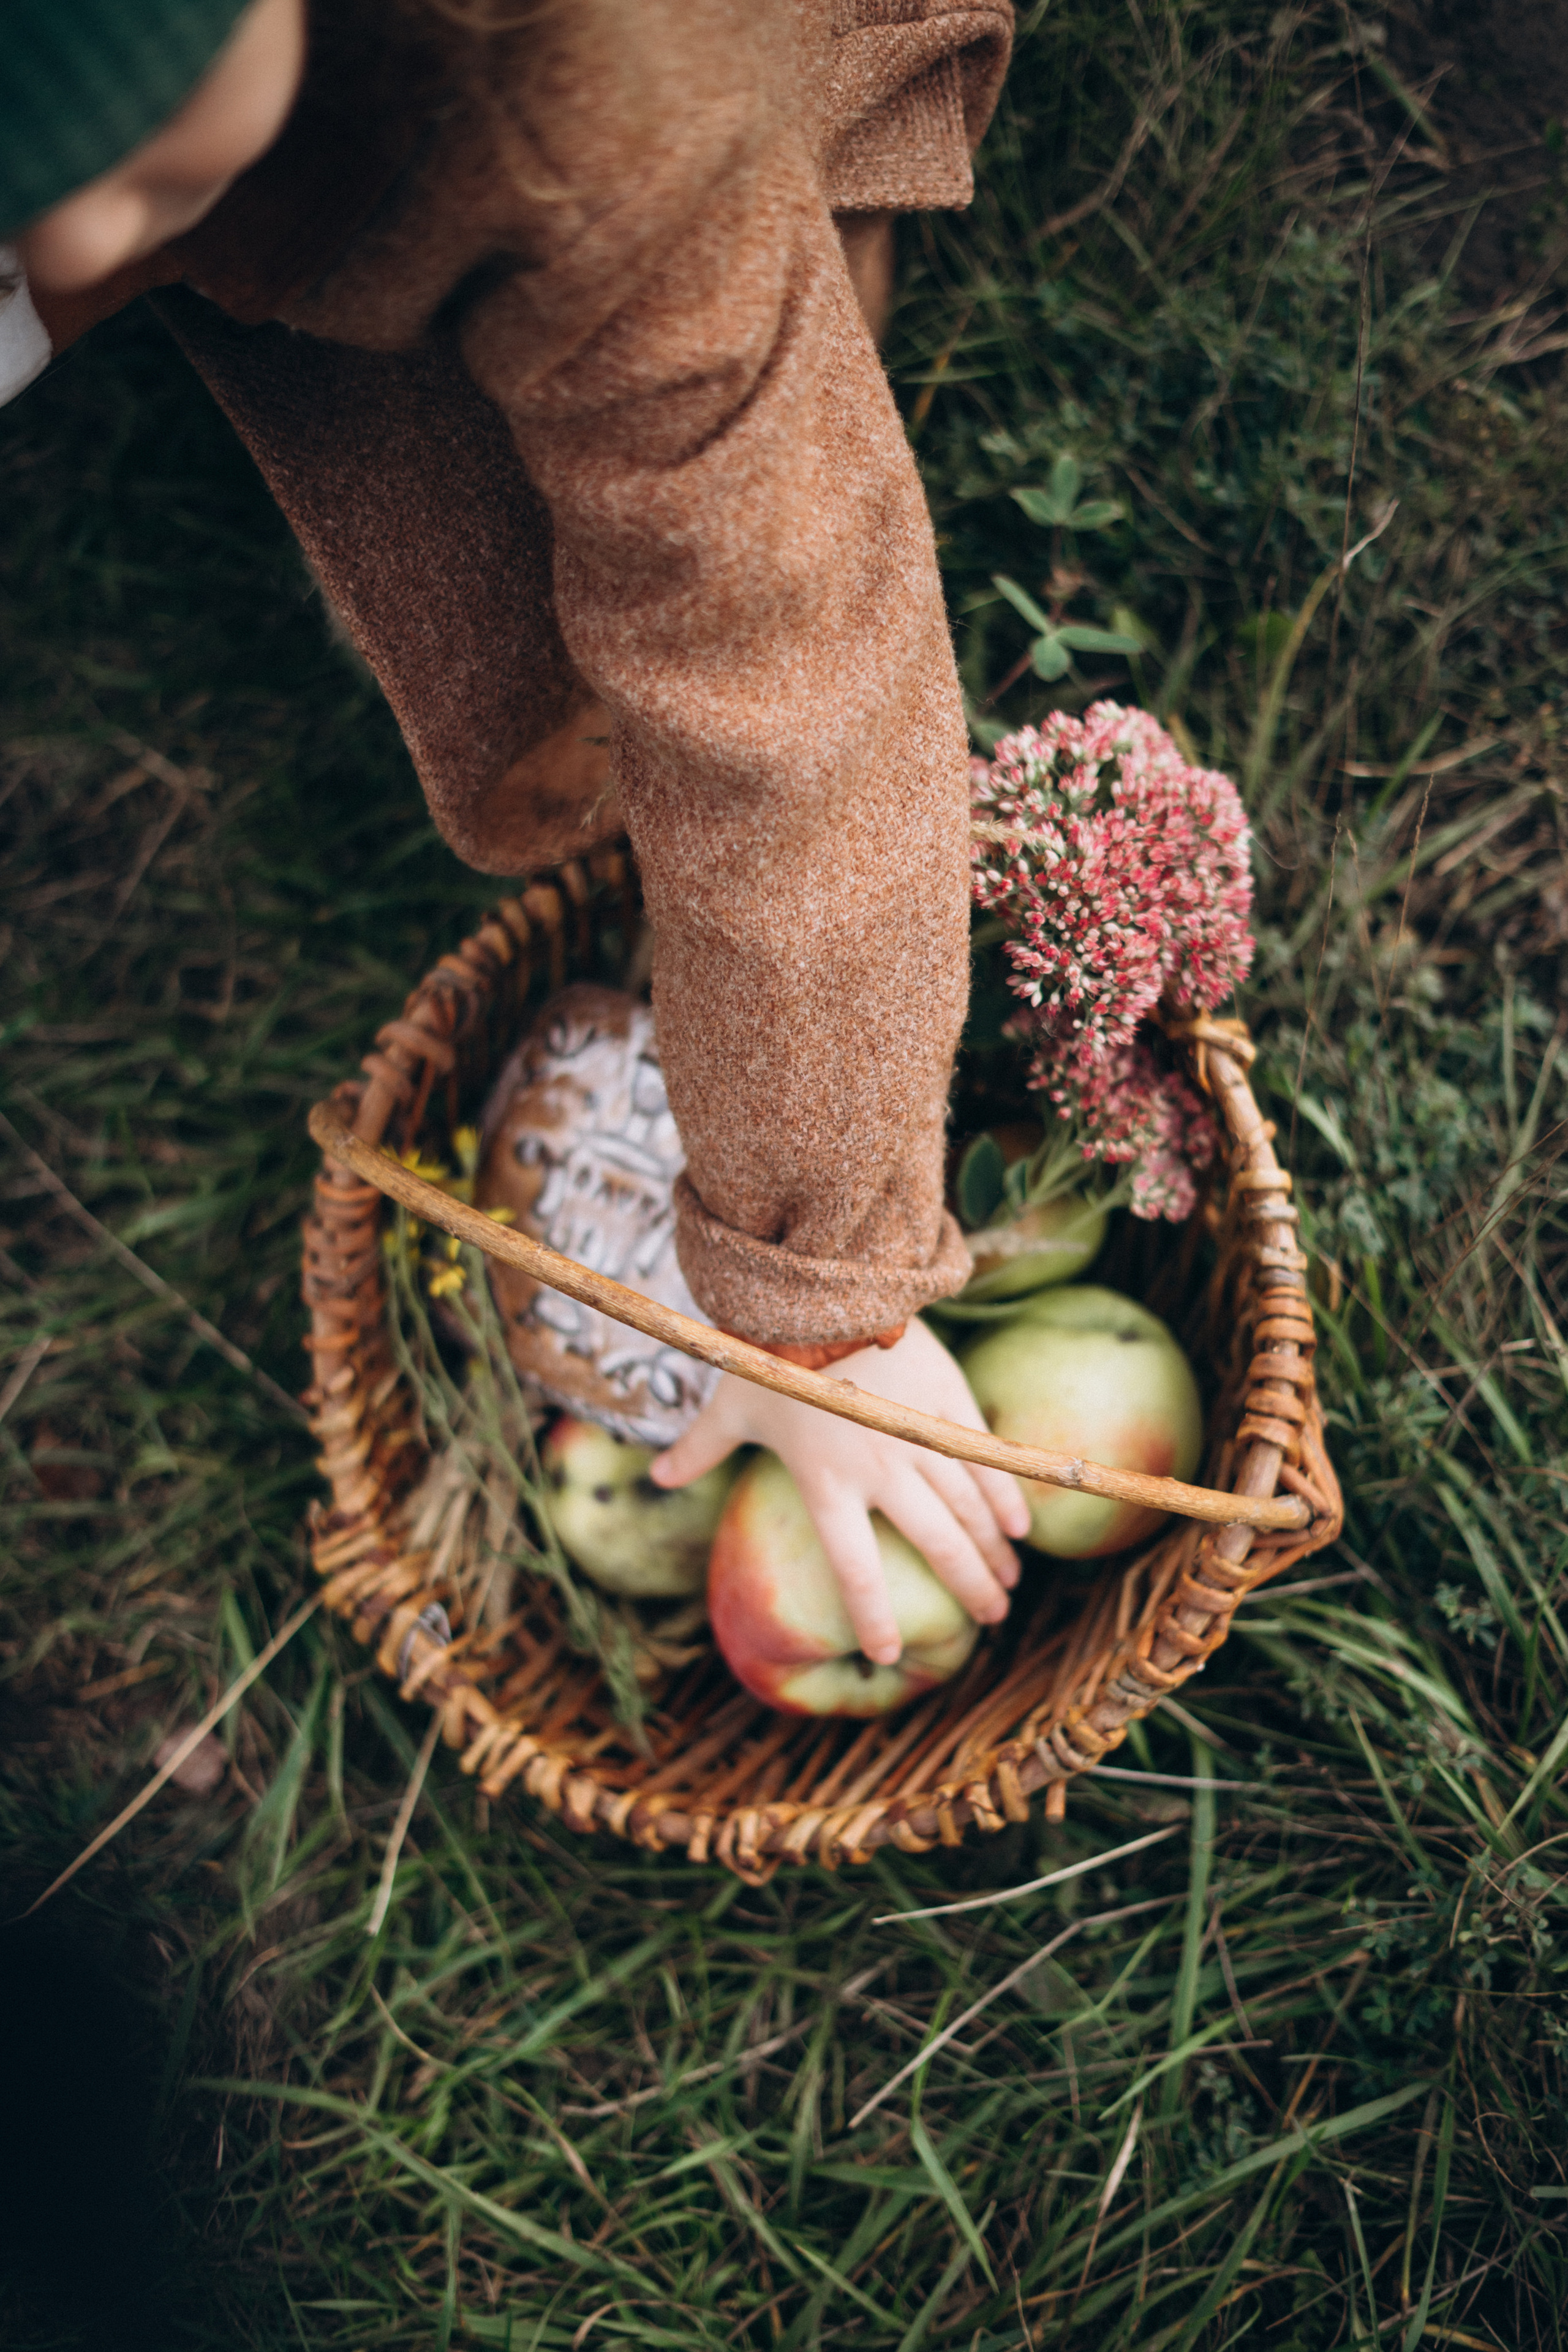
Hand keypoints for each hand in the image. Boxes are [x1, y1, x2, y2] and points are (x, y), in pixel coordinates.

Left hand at [649, 1319, 1028, 1666]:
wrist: (821, 1287)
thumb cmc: (767, 1351)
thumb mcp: (729, 1406)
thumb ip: (699, 1450)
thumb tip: (653, 1478)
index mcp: (825, 1483)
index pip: (853, 1569)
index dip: (874, 1617)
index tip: (889, 1655)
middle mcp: (878, 1469)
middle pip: (935, 1545)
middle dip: (968, 1588)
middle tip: (990, 1620)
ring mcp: (918, 1435)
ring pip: (968, 1508)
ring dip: (993, 1551)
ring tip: (1009, 1583)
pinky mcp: (948, 1400)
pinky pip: (983, 1460)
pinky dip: (1005, 1496)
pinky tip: (1019, 1528)